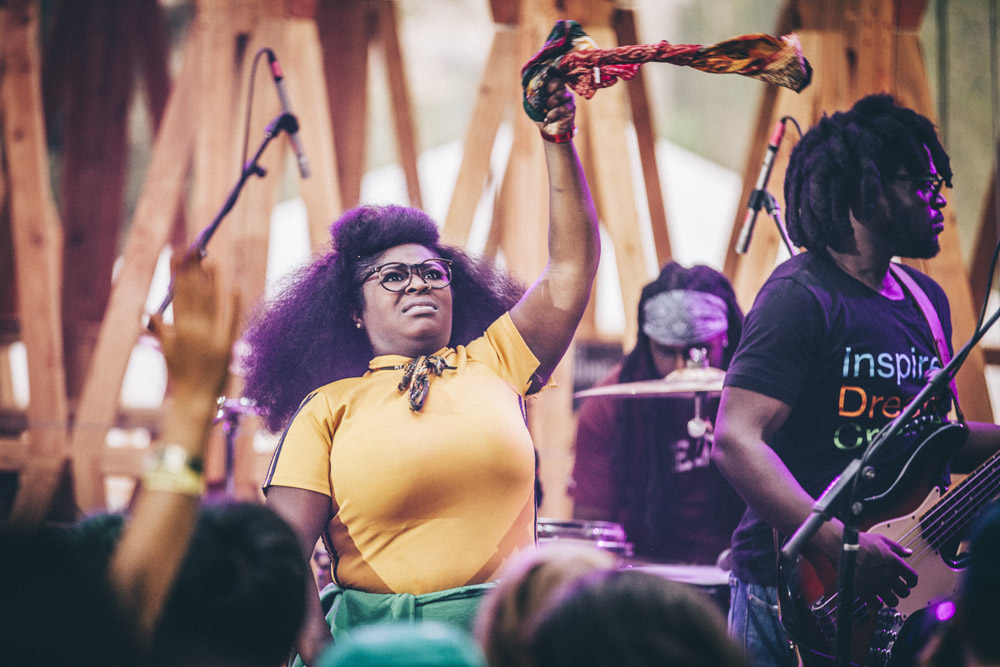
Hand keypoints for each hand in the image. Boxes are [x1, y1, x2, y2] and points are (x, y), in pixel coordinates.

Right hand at [147, 253, 239, 399]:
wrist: (195, 399)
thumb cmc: (181, 376)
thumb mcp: (166, 351)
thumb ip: (160, 330)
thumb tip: (148, 311)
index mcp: (178, 329)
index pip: (176, 294)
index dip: (176, 273)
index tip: (175, 254)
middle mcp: (193, 329)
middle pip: (192, 292)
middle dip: (191, 269)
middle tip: (191, 248)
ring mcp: (211, 336)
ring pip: (210, 301)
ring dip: (211, 280)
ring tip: (210, 259)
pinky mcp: (227, 344)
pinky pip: (231, 319)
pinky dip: (233, 303)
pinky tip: (235, 285)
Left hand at [534, 69, 575, 136]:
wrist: (550, 131)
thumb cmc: (542, 116)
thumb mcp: (534, 105)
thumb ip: (531, 96)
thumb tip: (524, 87)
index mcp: (554, 87)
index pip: (553, 76)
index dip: (546, 80)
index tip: (541, 89)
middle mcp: (563, 91)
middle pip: (558, 82)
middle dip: (548, 90)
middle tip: (544, 100)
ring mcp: (568, 99)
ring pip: (560, 94)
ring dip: (550, 103)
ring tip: (546, 110)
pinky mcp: (571, 109)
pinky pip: (561, 107)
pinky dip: (552, 114)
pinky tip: (548, 118)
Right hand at [853, 532, 916, 606]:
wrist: (840, 545)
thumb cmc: (860, 541)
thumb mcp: (881, 540)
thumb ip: (897, 548)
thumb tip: (909, 553)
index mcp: (894, 562)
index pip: (913, 578)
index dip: (912, 582)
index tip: (908, 582)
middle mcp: (887, 575)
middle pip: (904, 592)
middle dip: (902, 591)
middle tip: (896, 588)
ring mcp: (875, 584)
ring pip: (893, 601)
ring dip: (891, 599)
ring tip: (885, 594)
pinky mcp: (863, 591)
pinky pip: (876, 605)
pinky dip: (877, 604)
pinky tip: (874, 598)